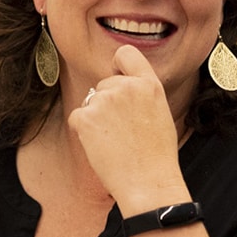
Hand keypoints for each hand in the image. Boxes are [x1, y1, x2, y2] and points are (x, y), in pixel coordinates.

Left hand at [67, 45, 189, 211]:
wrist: (148, 184)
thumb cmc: (156, 156)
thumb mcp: (160, 114)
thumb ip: (141, 94)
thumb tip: (121, 87)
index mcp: (149, 84)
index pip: (126, 53)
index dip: (118, 66)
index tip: (119, 79)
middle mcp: (126, 86)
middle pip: (105, 83)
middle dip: (108, 103)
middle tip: (124, 132)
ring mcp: (104, 100)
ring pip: (90, 101)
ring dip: (96, 118)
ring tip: (116, 142)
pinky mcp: (85, 117)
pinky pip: (77, 117)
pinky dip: (84, 132)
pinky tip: (102, 147)